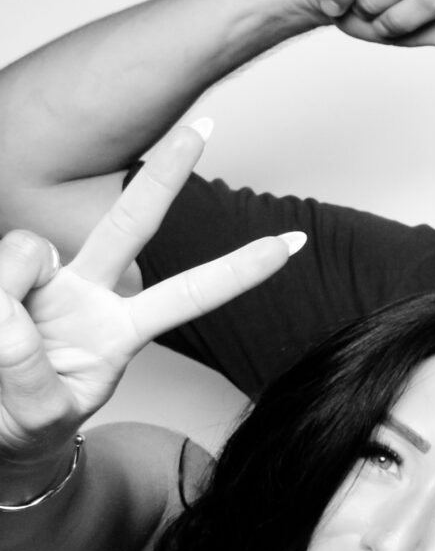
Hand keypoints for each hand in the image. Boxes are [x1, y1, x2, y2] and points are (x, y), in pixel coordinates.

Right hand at [0, 122, 300, 471]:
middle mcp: (87, 293)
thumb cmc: (22, 423)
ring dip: (6, 294)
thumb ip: (27, 370)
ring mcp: (42, 279)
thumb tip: (6, 309)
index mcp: (118, 331)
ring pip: (29, 250)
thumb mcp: (37, 416)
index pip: (188, 295)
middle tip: (207, 128)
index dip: (238, 271)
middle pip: (131, 222)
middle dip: (168, 174)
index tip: (291, 244)